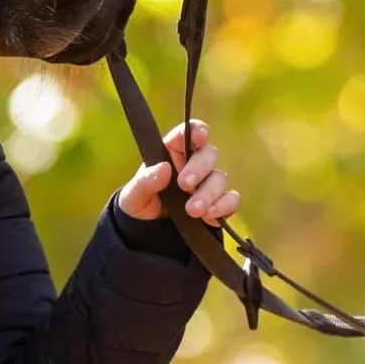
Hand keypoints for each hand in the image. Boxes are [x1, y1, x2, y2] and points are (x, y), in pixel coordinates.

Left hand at [117, 120, 238, 226]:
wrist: (148, 233)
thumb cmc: (141, 204)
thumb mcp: (133, 195)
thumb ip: (145, 181)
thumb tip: (163, 168)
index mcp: (172, 152)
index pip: (188, 133)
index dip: (198, 130)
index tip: (200, 136)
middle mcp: (194, 164)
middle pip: (209, 154)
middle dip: (199, 168)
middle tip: (184, 185)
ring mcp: (208, 184)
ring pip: (220, 178)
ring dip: (209, 193)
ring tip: (193, 210)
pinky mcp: (219, 204)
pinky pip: (231, 200)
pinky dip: (223, 207)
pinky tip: (209, 216)